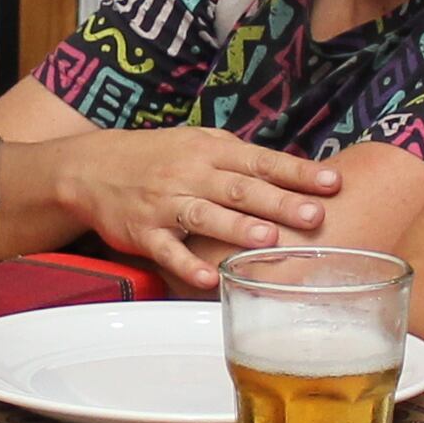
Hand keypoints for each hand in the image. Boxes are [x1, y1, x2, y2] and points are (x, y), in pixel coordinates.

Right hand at [30, 124, 338, 287]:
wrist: (90, 168)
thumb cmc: (157, 157)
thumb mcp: (198, 144)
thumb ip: (242, 158)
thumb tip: (295, 172)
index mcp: (210, 151)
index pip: (262, 161)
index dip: (298, 172)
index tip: (332, 183)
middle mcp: (191, 174)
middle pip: (239, 188)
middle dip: (278, 202)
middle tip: (315, 215)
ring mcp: (166, 203)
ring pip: (205, 215)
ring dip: (237, 228)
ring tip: (269, 239)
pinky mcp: (144, 232)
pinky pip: (168, 250)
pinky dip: (188, 265)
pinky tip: (212, 278)